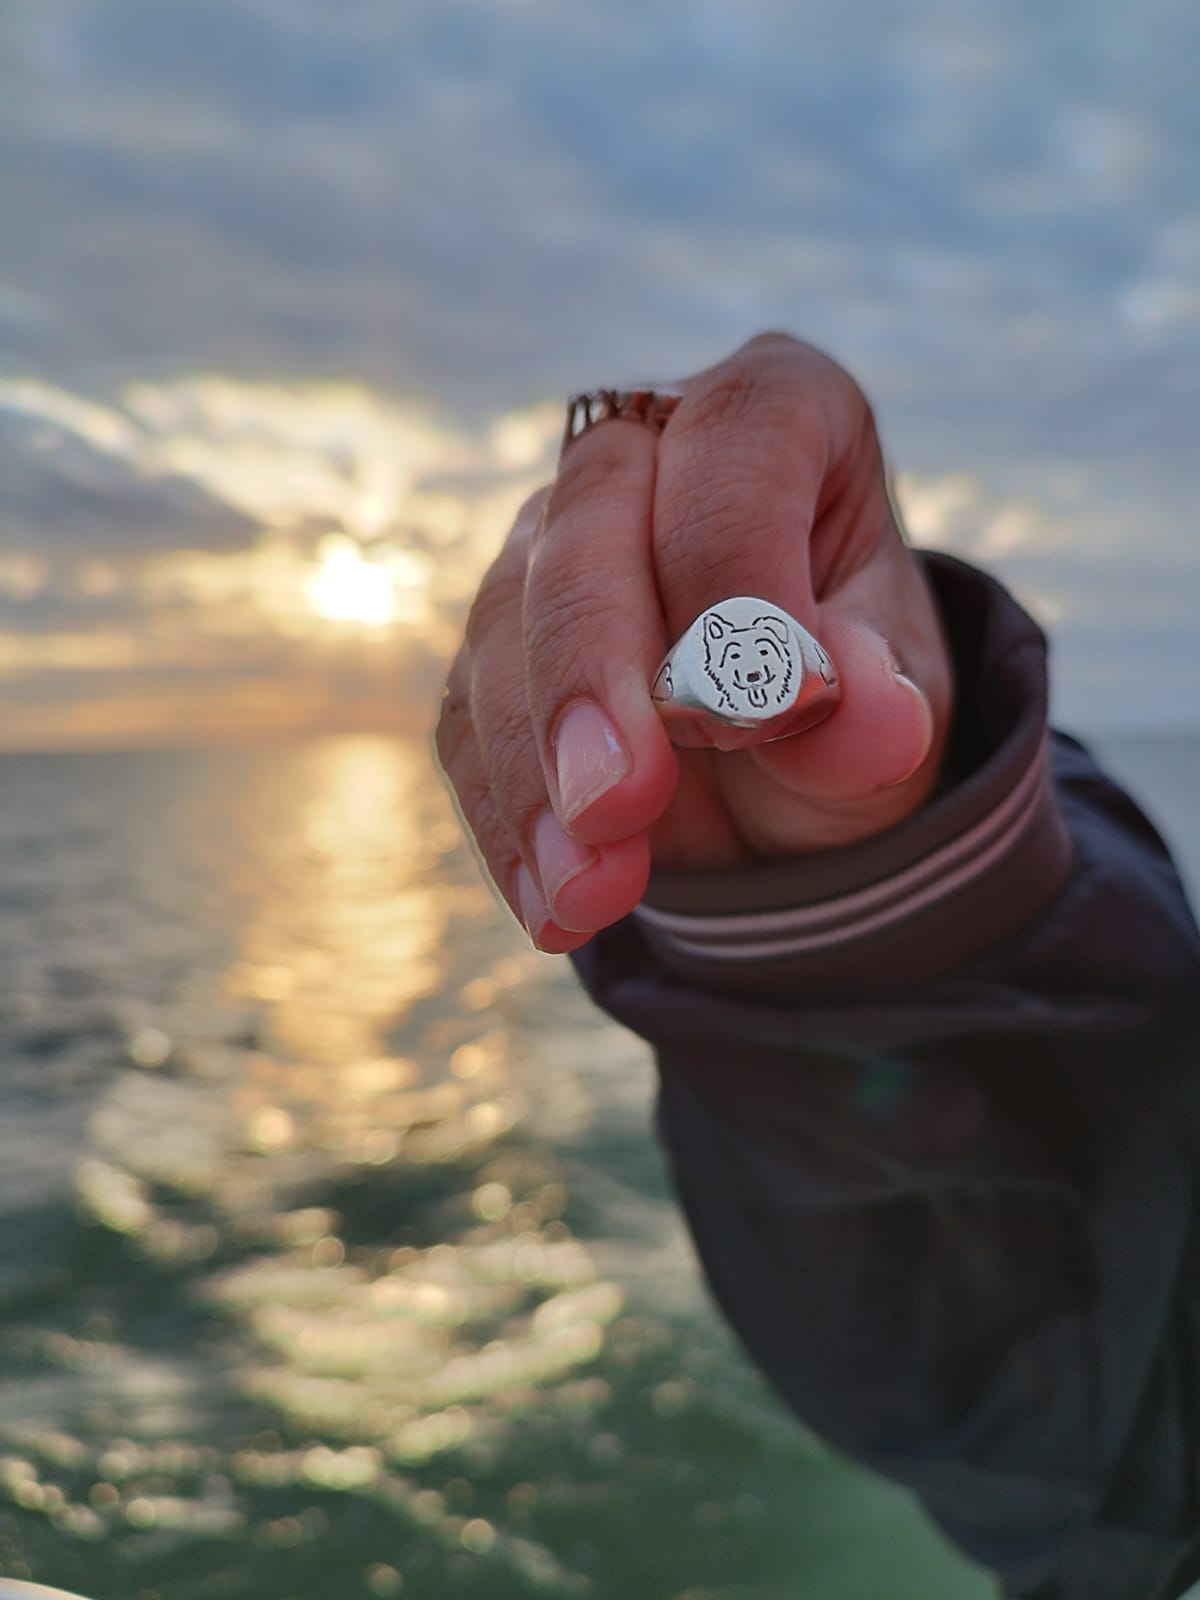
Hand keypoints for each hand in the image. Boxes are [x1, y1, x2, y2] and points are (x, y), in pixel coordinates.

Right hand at [437, 334, 953, 951]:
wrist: (794, 765)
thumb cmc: (859, 699)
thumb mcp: (899, 708)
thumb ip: (880, 705)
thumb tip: (857, 708)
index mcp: (773, 414)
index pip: (735, 453)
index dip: (740, 582)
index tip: (771, 713)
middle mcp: (646, 457)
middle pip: (585, 527)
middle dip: (595, 674)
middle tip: (620, 802)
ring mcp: (552, 547)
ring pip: (503, 628)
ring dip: (538, 773)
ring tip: (592, 892)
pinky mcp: (497, 648)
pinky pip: (469, 724)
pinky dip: (508, 822)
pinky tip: (554, 907)